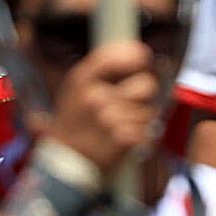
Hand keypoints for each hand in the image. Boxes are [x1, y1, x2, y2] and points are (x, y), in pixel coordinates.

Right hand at [40, 40, 165, 174]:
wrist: (65, 162)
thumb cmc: (74, 123)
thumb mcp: (75, 89)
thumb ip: (101, 70)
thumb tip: (137, 54)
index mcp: (82, 79)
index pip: (115, 56)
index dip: (135, 54)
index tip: (144, 57)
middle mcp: (96, 96)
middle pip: (146, 85)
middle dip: (146, 94)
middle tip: (134, 103)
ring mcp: (109, 118)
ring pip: (150, 111)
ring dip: (142, 120)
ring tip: (123, 126)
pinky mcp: (123, 139)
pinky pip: (149, 132)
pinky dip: (143, 137)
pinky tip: (126, 140)